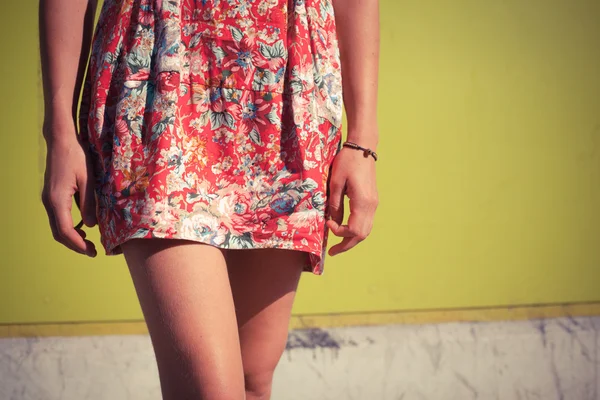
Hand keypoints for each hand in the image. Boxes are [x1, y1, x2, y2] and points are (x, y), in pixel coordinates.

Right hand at [41, 124, 97, 256]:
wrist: (61, 141)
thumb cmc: (76, 157)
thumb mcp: (89, 180)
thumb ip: (89, 204)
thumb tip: (91, 225)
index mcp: (57, 200)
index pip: (65, 231)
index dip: (78, 244)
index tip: (92, 252)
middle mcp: (49, 202)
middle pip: (58, 233)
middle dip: (75, 245)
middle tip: (92, 251)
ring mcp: (48, 199)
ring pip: (56, 226)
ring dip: (71, 237)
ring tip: (89, 242)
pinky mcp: (51, 196)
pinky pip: (58, 217)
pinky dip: (68, 227)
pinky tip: (82, 228)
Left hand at [326, 141, 378, 255]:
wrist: (363, 147)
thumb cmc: (347, 161)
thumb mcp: (336, 182)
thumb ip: (334, 204)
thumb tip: (331, 221)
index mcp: (363, 202)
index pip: (353, 230)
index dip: (339, 232)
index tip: (327, 224)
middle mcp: (371, 206)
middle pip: (362, 234)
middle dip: (347, 245)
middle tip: (332, 252)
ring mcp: (374, 203)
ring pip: (366, 230)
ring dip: (352, 239)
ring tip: (338, 244)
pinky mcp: (372, 200)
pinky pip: (366, 221)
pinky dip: (356, 229)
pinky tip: (345, 229)